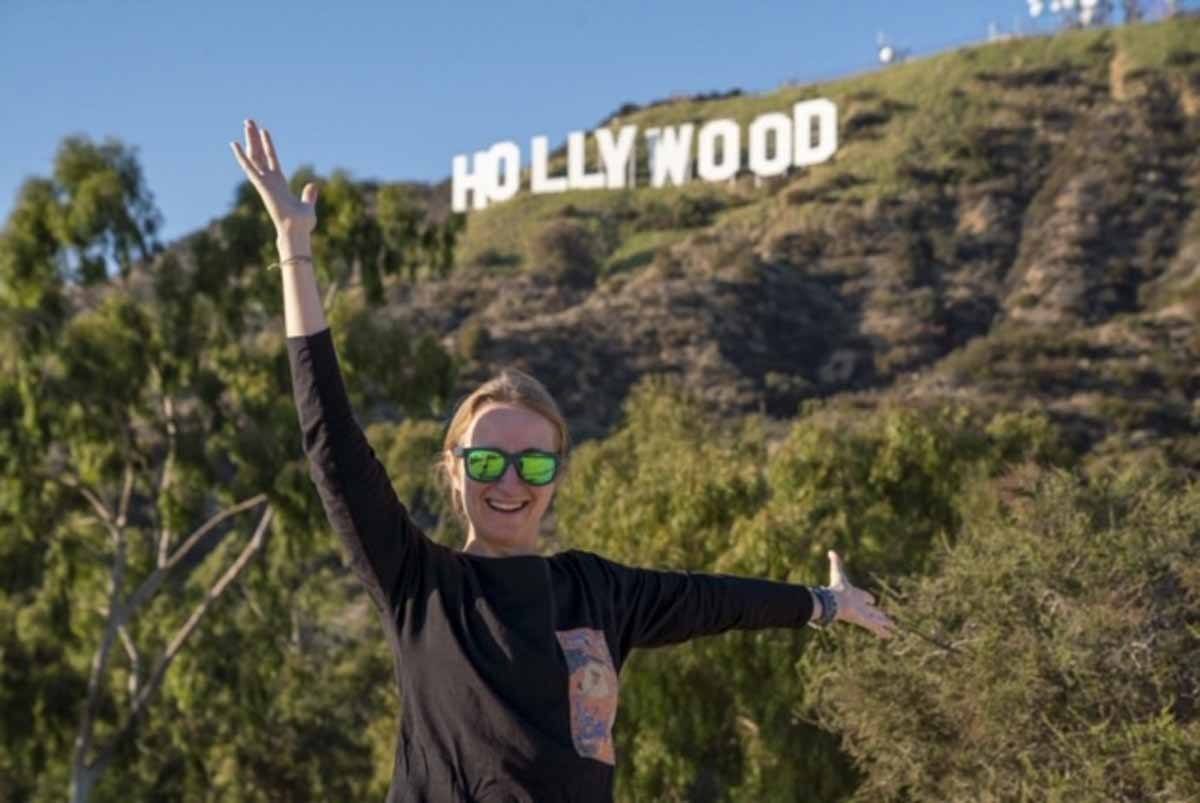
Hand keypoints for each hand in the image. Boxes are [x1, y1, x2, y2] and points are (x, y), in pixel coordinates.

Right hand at [229, 119, 316, 239]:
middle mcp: (269, 181)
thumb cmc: (301, 224)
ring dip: (250, 139)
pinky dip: (241, 156)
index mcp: (280, 184)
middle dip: (254, 138)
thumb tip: (313, 185)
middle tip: (249, 120)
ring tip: (247, 121)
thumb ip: (309, 196)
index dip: (268, 146)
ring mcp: (264, 182)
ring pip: (255, 156)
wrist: (296, 231)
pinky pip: (250, 168)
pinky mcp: (262, 186)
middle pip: (260, 155)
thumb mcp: (307, 206)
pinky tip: (234, 143)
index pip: (272, 160)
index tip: (264, 132)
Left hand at [827, 550, 894, 639]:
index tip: (871, 600)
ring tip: (892, 626)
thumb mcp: (837, 573)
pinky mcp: (865, 621)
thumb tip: (830, 551)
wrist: (834, 601)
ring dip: (884, 623)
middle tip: (885, 617)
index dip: (867, 598)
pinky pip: (875, 627)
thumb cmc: (837, 588)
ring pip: (876, 619)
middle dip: (878, 613)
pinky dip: (882, 632)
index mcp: (855, 596)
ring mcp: (863, 614)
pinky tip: (890, 635)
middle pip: (871, 610)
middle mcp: (860, 606)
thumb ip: (835, 562)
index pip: (863, 597)